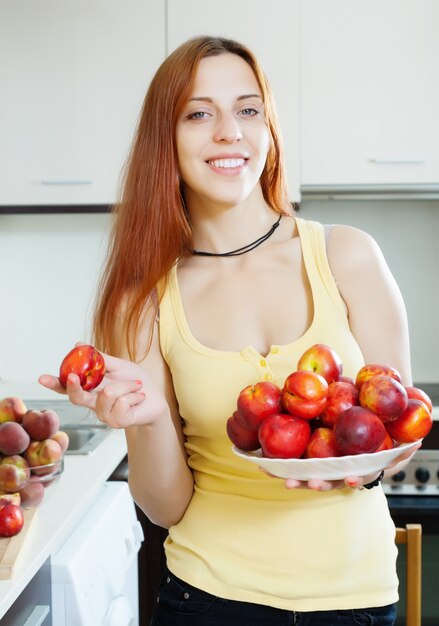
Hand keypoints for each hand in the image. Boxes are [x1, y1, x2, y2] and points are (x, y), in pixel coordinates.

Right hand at [39, 351, 167, 428]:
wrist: (156, 398)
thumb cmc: (136, 382)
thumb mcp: (119, 366)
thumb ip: (100, 358)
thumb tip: (78, 344)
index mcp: (92, 389)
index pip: (68, 388)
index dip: (55, 384)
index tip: (42, 377)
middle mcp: (94, 403)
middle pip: (76, 398)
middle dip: (74, 387)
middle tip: (74, 377)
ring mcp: (105, 415)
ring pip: (108, 394)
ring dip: (126, 385)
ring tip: (136, 385)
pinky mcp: (118, 422)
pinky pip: (122, 403)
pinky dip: (134, 394)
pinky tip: (139, 397)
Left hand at [260, 440, 421, 490]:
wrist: (359, 427)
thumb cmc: (378, 434)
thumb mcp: (393, 440)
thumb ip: (403, 444)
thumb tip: (416, 441)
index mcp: (360, 467)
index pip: (360, 475)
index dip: (354, 479)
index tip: (350, 479)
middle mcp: (340, 470)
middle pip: (330, 480)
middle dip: (320, 483)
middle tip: (312, 482)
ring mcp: (323, 467)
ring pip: (308, 475)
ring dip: (296, 478)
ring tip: (284, 479)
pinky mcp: (306, 458)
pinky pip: (292, 463)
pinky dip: (279, 466)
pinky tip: (263, 463)